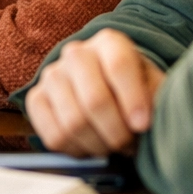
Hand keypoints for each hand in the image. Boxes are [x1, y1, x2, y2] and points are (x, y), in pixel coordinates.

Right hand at [25, 29, 165, 156]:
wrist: (106, 86)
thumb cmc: (135, 89)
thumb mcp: (154, 85)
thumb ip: (156, 99)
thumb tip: (146, 124)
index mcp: (109, 43)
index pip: (119, 65)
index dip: (133, 100)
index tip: (144, 126)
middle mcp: (76, 54)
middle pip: (94, 99)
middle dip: (117, 133)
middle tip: (130, 144)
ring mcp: (52, 76)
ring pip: (73, 122)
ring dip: (98, 145)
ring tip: (113, 146)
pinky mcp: (36, 99)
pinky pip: (53, 136)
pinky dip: (76, 150)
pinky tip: (91, 145)